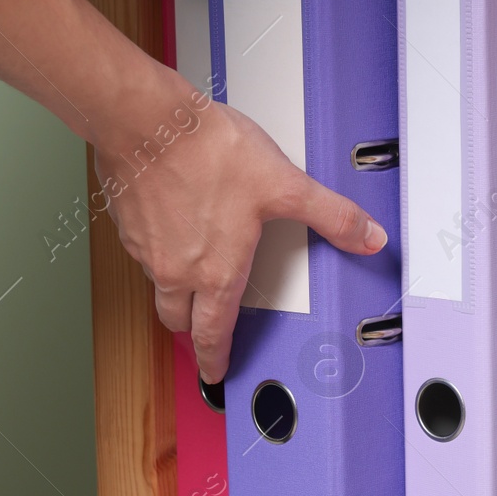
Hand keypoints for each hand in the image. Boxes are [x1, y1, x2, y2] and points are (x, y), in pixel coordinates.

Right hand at [96, 80, 385, 382]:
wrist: (147, 122)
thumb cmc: (210, 154)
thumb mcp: (286, 185)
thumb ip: (330, 215)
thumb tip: (368, 237)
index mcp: (216, 272)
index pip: (214, 333)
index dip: (217, 358)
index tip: (215, 373)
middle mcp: (176, 270)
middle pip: (179, 318)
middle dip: (194, 330)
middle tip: (203, 334)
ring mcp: (146, 248)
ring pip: (159, 285)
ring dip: (174, 289)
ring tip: (191, 276)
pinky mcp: (128, 223)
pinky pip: (143, 251)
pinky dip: (158, 250)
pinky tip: (172, 226)